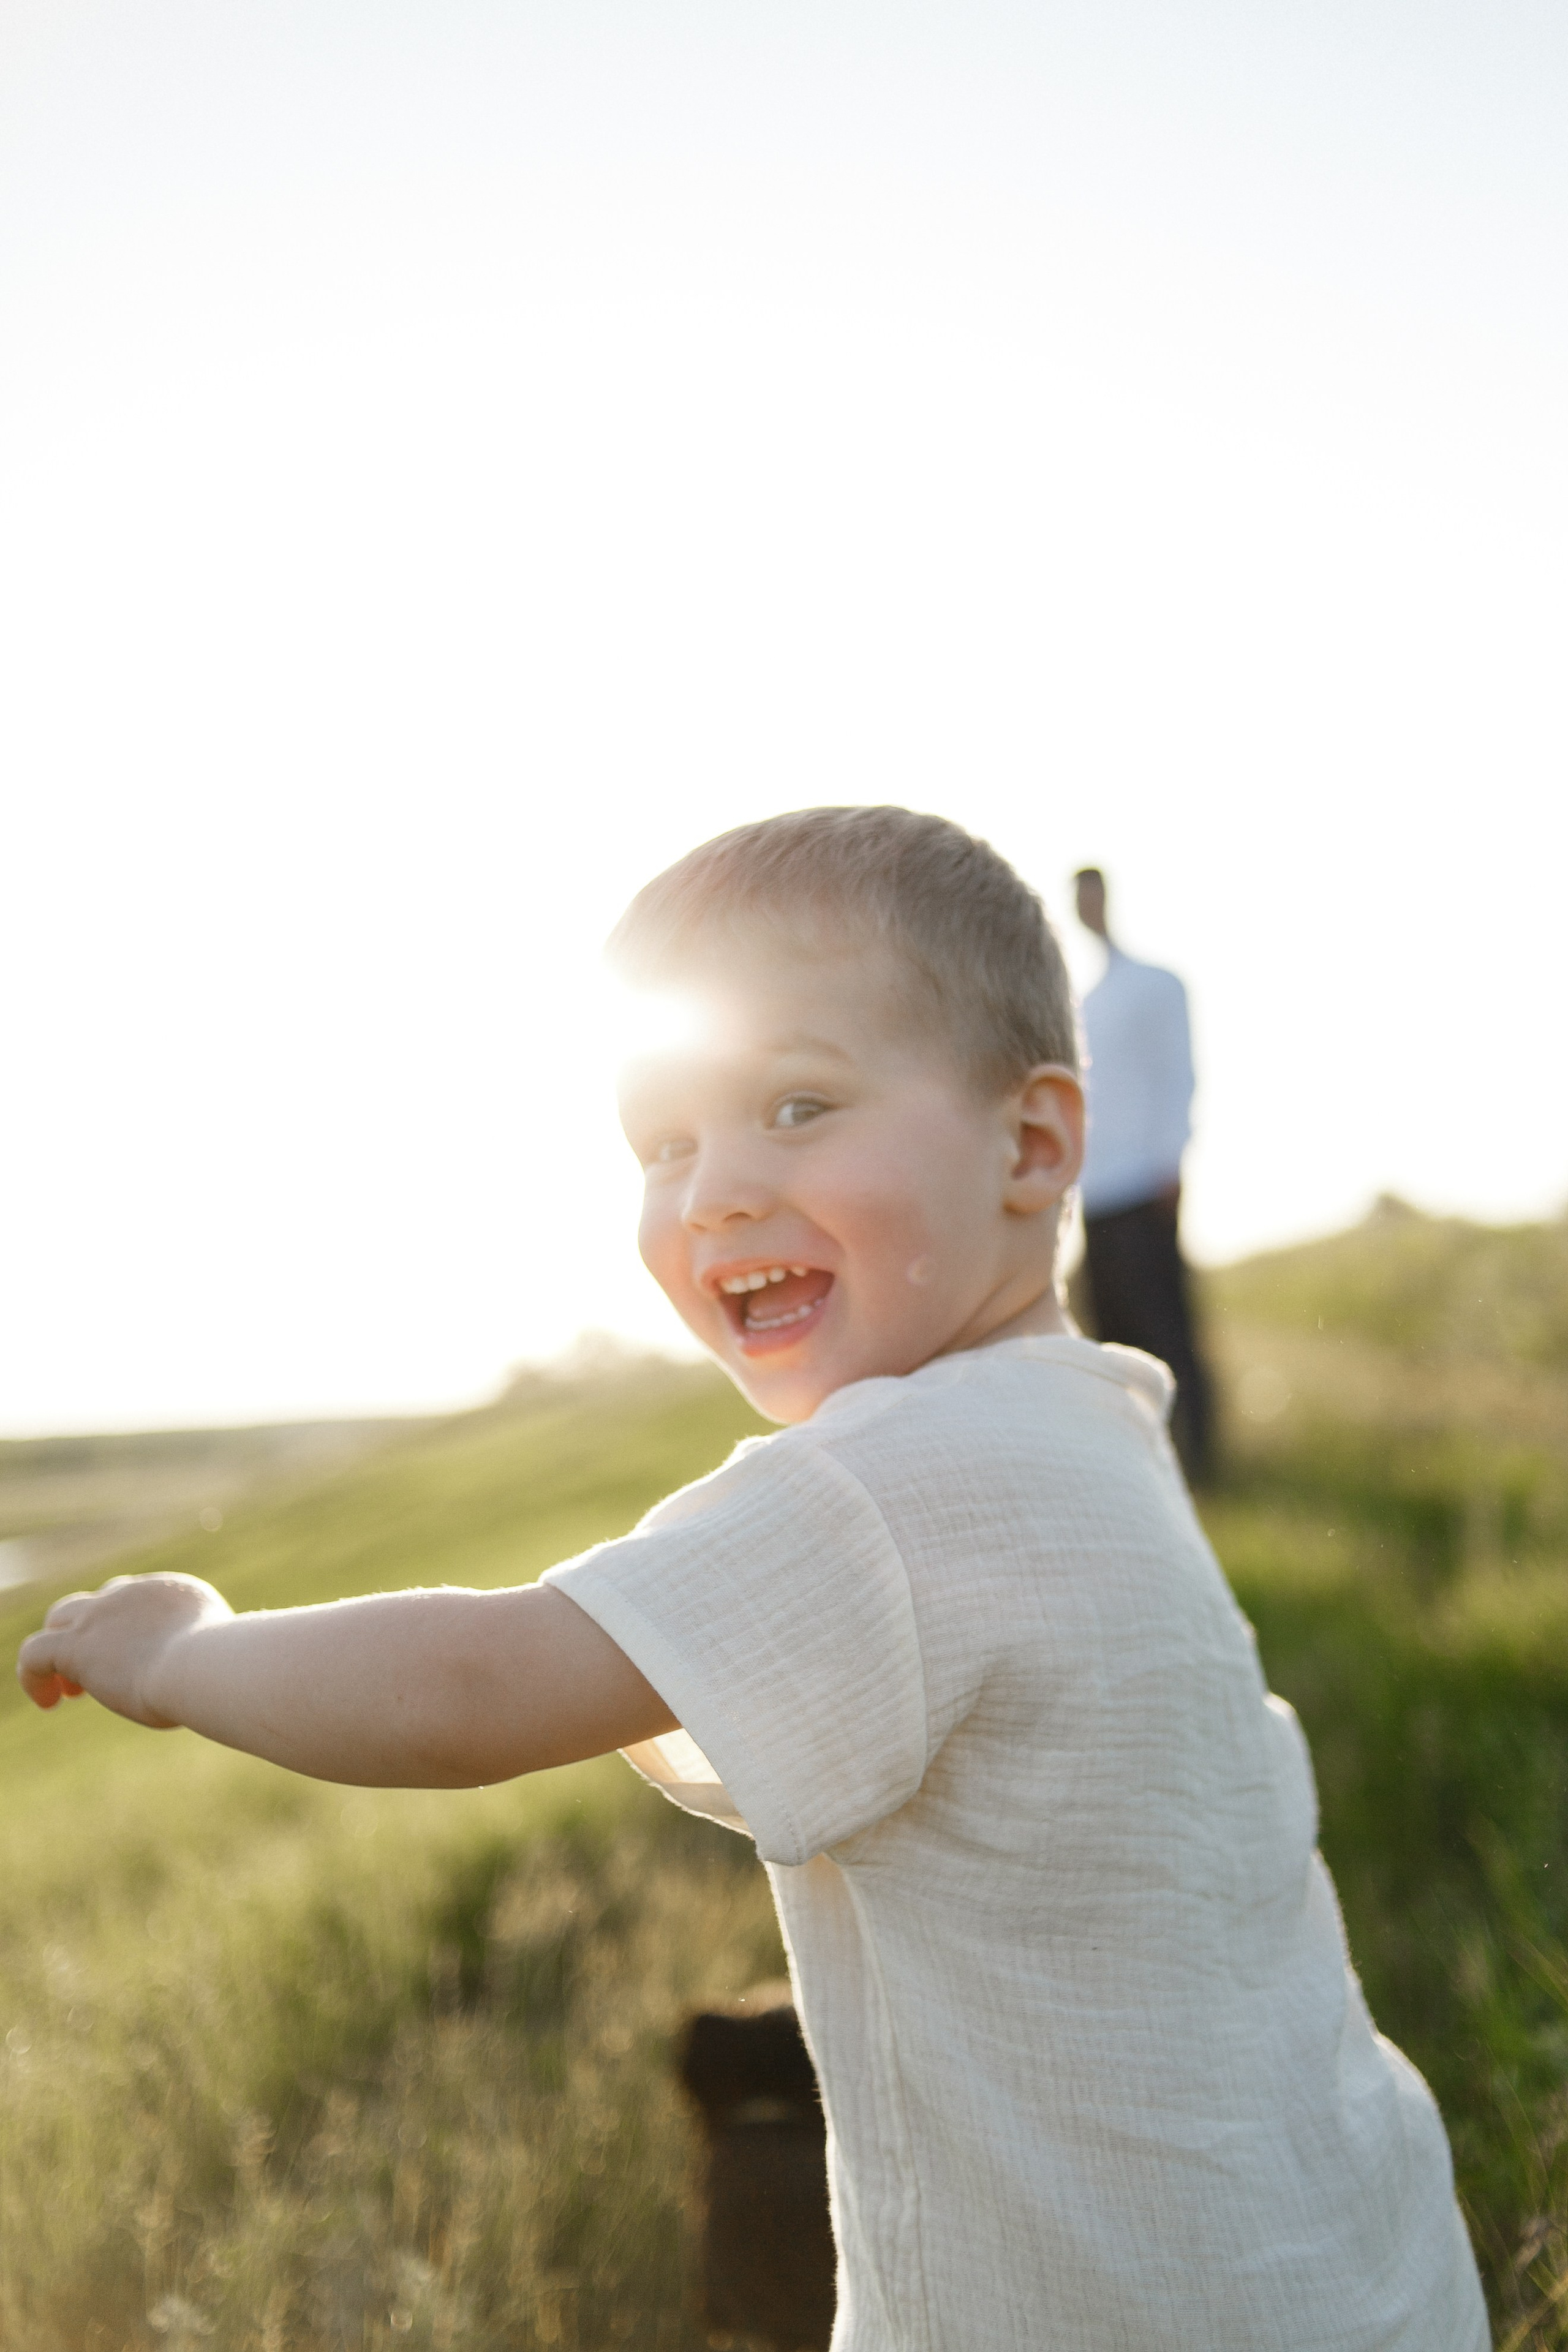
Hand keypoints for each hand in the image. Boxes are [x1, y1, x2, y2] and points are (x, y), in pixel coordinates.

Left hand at [17, 1573, 232, 1725]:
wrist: (205, 1665)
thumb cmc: (225, 1671)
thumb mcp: (222, 1656)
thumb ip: (207, 1654)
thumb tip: (211, 1673)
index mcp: (172, 1592)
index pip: (136, 1600)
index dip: (126, 1631)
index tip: (134, 1664)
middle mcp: (133, 1594)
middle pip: (95, 1602)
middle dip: (90, 1633)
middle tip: (94, 1673)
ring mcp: (102, 1615)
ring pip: (60, 1618)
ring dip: (61, 1650)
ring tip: (68, 1689)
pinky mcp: (76, 1646)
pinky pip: (35, 1653)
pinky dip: (34, 1676)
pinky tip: (48, 1702)